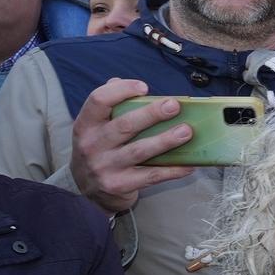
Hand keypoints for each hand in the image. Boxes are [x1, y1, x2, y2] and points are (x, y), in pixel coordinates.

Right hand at [69, 78, 195, 213]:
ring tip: (186, 131)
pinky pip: (151, 176)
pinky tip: (189, 164)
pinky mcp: (119, 185)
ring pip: (139, 151)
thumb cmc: (99, 150)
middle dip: (152, 114)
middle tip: (174, 106)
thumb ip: (111, 105)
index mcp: (86, 124)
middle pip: (124, 125)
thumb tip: (130, 85)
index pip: (98, 100)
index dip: (121, 91)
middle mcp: (92, 145)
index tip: (144, 87)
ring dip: (165, 140)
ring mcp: (105, 167)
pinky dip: (172, 170)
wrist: (87, 190)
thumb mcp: (95, 128)